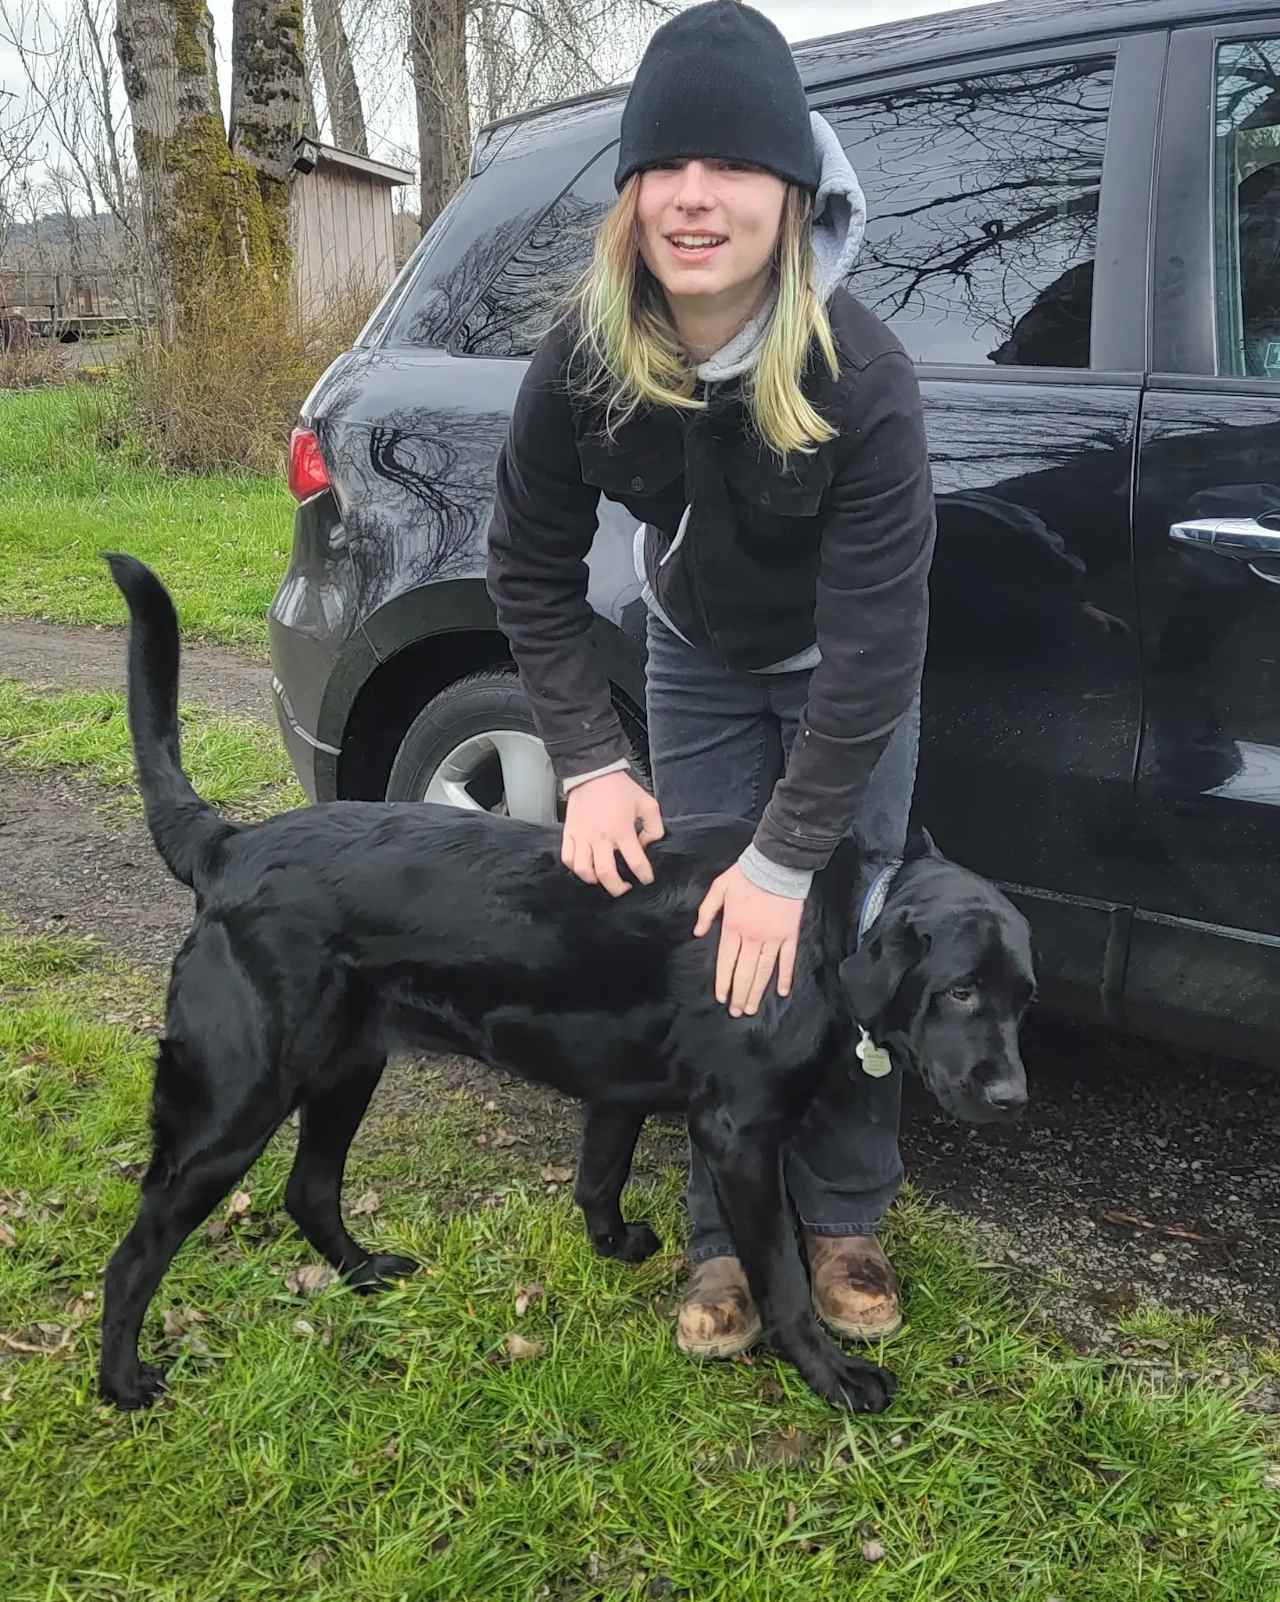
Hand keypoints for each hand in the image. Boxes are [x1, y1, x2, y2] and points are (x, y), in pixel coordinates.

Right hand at [562, 770, 663, 895]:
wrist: (592, 772)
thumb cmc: (621, 788)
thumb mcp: (647, 803)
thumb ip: (654, 828)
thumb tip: (646, 845)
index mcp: (622, 830)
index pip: (636, 861)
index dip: (644, 875)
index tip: (647, 880)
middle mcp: (600, 837)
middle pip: (606, 874)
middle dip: (618, 888)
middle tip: (625, 889)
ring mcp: (582, 836)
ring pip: (583, 870)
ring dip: (595, 880)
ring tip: (604, 879)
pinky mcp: (569, 833)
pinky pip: (568, 858)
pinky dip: (576, 868)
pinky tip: (586, 867)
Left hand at [694, 864, 802, 1015]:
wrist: (776, 863)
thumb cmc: (745, 874)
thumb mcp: (718, 888)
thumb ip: (706, 911)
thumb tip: (697, 932)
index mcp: (733, 927)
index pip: (726, 962)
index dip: (723, 982)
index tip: (721, 998)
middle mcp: (752, 937)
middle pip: (744, 972)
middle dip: (738, 994)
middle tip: (735, 1012)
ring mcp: (773, 937)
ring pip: (764, 971)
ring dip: (756, 991)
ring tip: (751, 1008)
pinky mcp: (789, 934)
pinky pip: (787, 960)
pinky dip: (785, 976)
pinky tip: (780, 992)